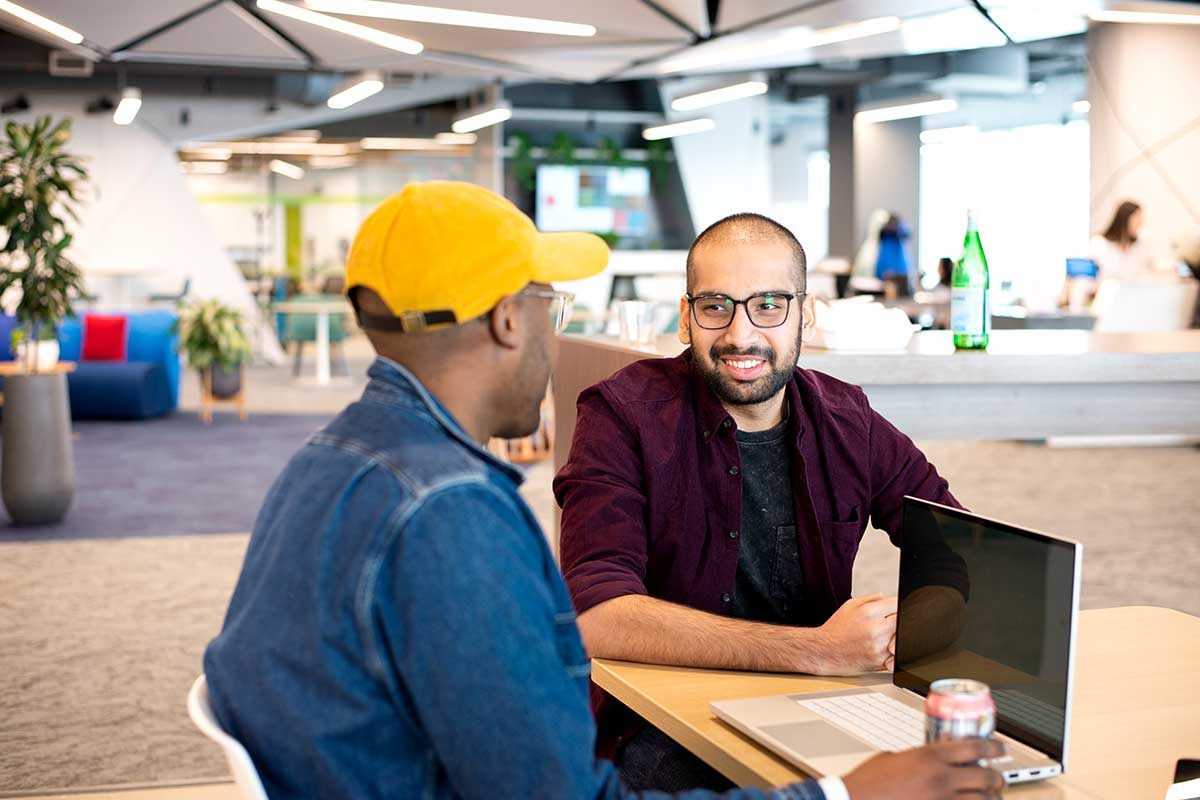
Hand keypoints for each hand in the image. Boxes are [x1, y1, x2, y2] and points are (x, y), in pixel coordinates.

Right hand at [811, 594, 896, 674]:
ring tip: (887, 636)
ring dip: (898, 636)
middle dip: (898, 621)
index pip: (897, 604)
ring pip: (903, 638)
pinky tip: (884, 647)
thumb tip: (887, 598)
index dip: (896, 607)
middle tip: (889, 624)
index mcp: (869, 612)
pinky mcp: (881, 662)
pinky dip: (895, 651)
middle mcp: (876, 629)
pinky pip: (898, 654)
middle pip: (903, 621)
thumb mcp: (850, 605)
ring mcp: (879, 647)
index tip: (893, 611)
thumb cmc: (836, 629)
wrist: (823, 652)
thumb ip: (872, 599)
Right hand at [841, 739, 1006, 799]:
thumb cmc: (869, 782)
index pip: (974, 747)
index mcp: (930, 757)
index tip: (1000, 747)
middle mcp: (941, 779)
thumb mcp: (895, 759)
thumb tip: (931, 762)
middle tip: (998, 778)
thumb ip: (918, 758)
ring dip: (990, 798)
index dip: (994, 746)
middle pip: (986, 777)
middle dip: (997, 778)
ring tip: (990, 796)